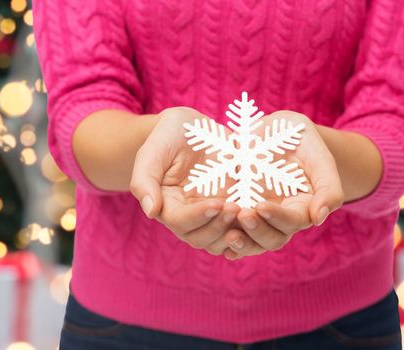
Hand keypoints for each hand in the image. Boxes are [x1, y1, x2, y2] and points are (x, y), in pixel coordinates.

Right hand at [130, 107, 239, 254]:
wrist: (194, 127)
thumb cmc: (169, 134)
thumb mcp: (153, 150)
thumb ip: (144, 180)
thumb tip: (150, 212)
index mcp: (165, 204)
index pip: (179, 222)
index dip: (197, 217)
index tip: (217, 203)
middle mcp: (186, 215)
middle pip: (199, 238)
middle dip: (218, 227)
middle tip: (236, 207)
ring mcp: (209, 214)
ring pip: (219, 241)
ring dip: (233, 233)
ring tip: (247, 211)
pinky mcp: (229, 207)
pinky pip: (239, 229)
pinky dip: (248, 228)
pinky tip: (259, 214)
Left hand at [222, 110, 343, 259]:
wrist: (267, 129)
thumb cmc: (296, 137)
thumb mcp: (316, 151)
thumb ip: (328, 186)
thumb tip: (319, 219)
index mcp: (303, 205)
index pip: (294, 222)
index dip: (278, 218)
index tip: (261, 206)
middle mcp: (281, 217)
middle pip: (273, 238)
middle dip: (258, 231)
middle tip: (243, 214)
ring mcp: (258, 217)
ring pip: (252, 242)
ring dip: (242, 242)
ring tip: (228, 234)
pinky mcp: (238, 211)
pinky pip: (232, 233)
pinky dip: (225, 241)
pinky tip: (218, 240)